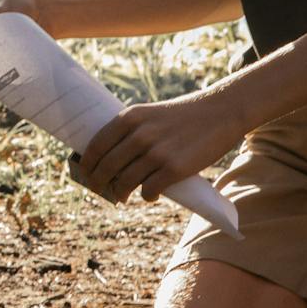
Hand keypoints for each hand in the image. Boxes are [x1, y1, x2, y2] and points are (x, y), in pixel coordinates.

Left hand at [72, 90, 249, 206]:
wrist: (221, 112)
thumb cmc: (183, 115)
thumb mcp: (151, 114)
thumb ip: (131, 130)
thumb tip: (109, 156)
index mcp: (130, 117)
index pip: (96, 145)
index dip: (87, 164)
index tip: (85, 174)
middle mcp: (139, 134)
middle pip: (107, 167)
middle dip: (99, 183)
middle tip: (99, 190)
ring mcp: (156, 152)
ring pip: (125, 182)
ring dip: (120, 193)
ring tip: (122, 196)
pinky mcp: (174, 169)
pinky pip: (149, 190)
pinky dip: (147, 196)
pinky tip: (150, 194)